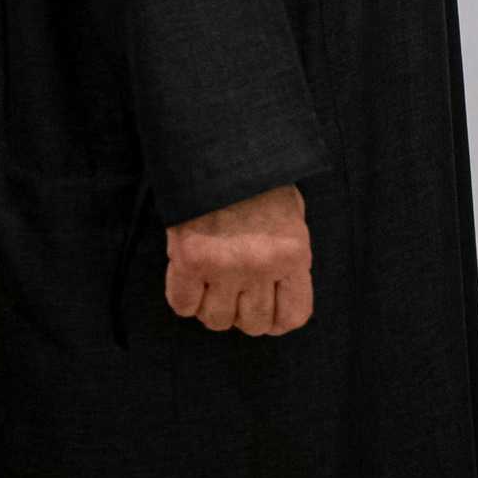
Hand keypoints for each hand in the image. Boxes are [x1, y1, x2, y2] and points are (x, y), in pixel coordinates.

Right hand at [165, 183, 311, 334]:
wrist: (220, 153)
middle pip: (254, 325)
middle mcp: (261, 265)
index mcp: (294, 254)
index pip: (293, 317)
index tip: (267, 308)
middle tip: (236, 290)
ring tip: (212, 280)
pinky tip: (190, 276)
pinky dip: (184, 297)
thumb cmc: (259, 185)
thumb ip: (287, 260)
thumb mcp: (291, 219)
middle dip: (244, 313)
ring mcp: (224, 265)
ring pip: (217, 320)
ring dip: (212, 306)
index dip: (277, 319)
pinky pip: (183, 306)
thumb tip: (278, 298)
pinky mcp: (189, 260)